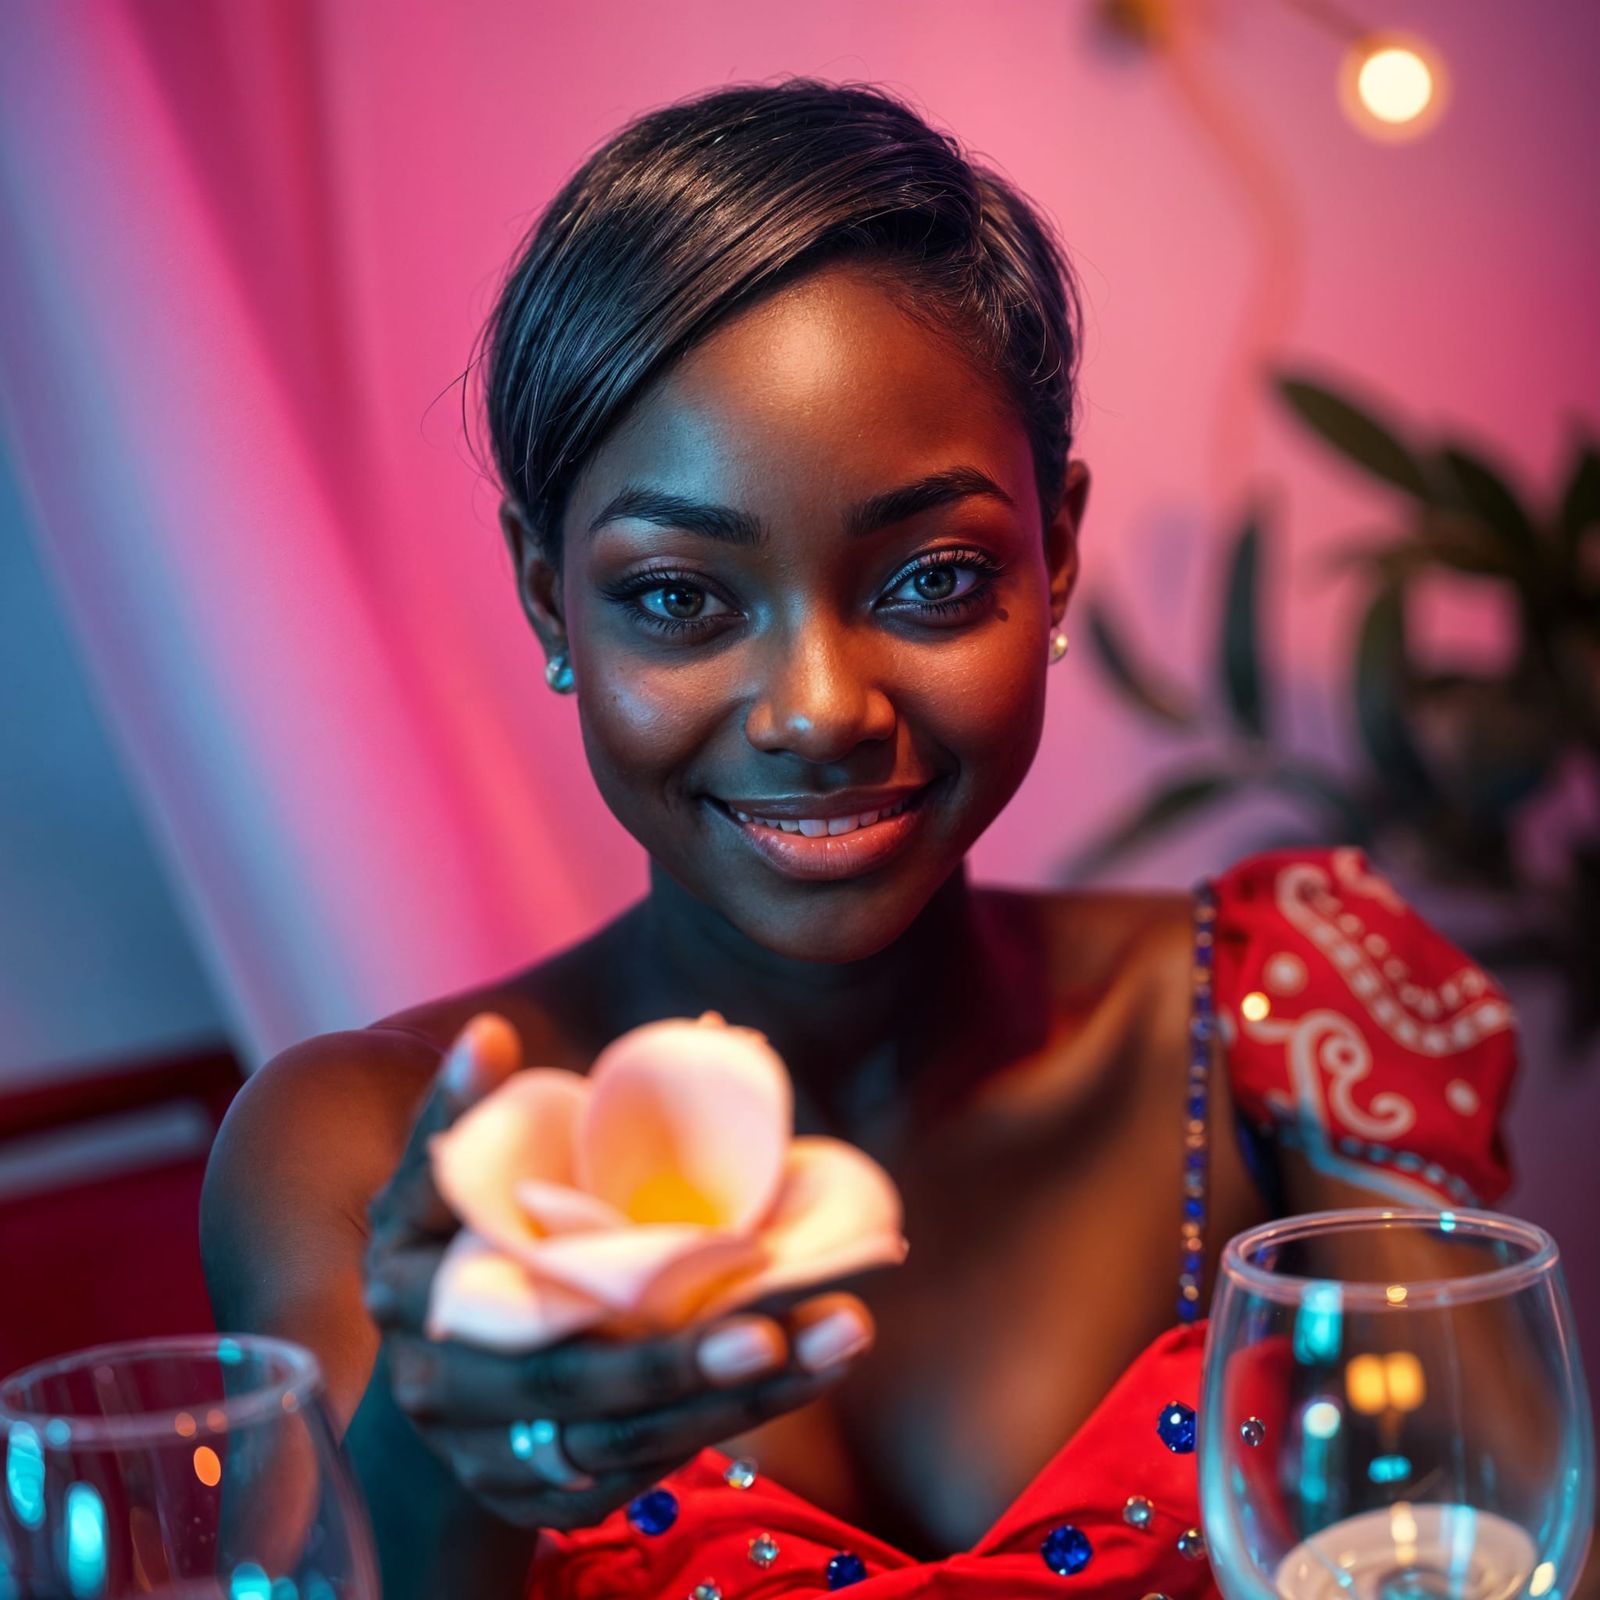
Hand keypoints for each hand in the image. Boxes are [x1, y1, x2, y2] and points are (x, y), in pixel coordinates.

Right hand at [361, 1012, 874, 1529]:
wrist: (434, 1391)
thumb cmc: (451, 1255)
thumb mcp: (441, 1189)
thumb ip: (461, 1118)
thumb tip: (487, 1033)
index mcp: (410, 1289)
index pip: (498, 1292)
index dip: (561, 1257)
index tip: (654, 1225)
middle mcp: (445, 1387)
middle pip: (572, 1382)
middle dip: (678, 1361)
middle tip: (771, 1325)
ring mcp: (499, 1454)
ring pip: (630, 1437)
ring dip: (740, 1396)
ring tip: (837, 1334)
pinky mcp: (554, 1494)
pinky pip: (652, 1466)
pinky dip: (734, 1420)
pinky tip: (809, 1368)